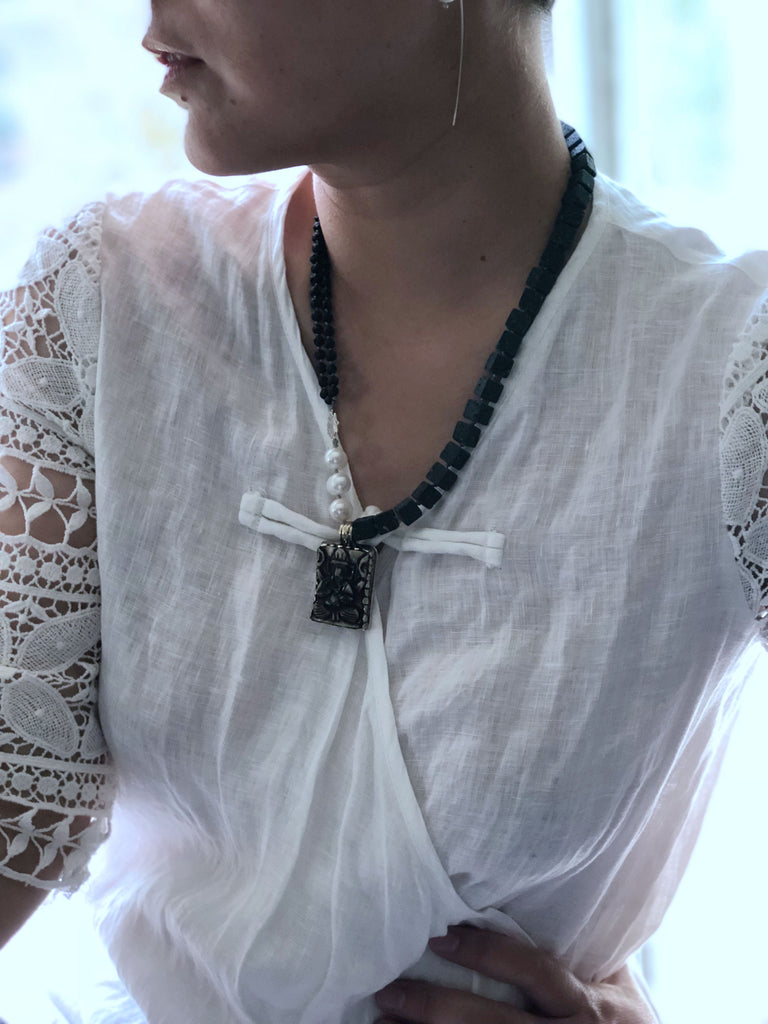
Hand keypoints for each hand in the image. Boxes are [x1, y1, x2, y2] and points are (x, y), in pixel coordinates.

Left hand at [373, 925, 655, 1023]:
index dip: (487, 954)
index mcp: (588, 1003)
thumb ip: (583, 946)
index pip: (533, 972)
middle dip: (437, 1008)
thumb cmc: (628, 1021)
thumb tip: (540, 885)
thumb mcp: (616, 982)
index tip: (441, 938)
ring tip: (382, 1021)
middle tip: (388, 990)